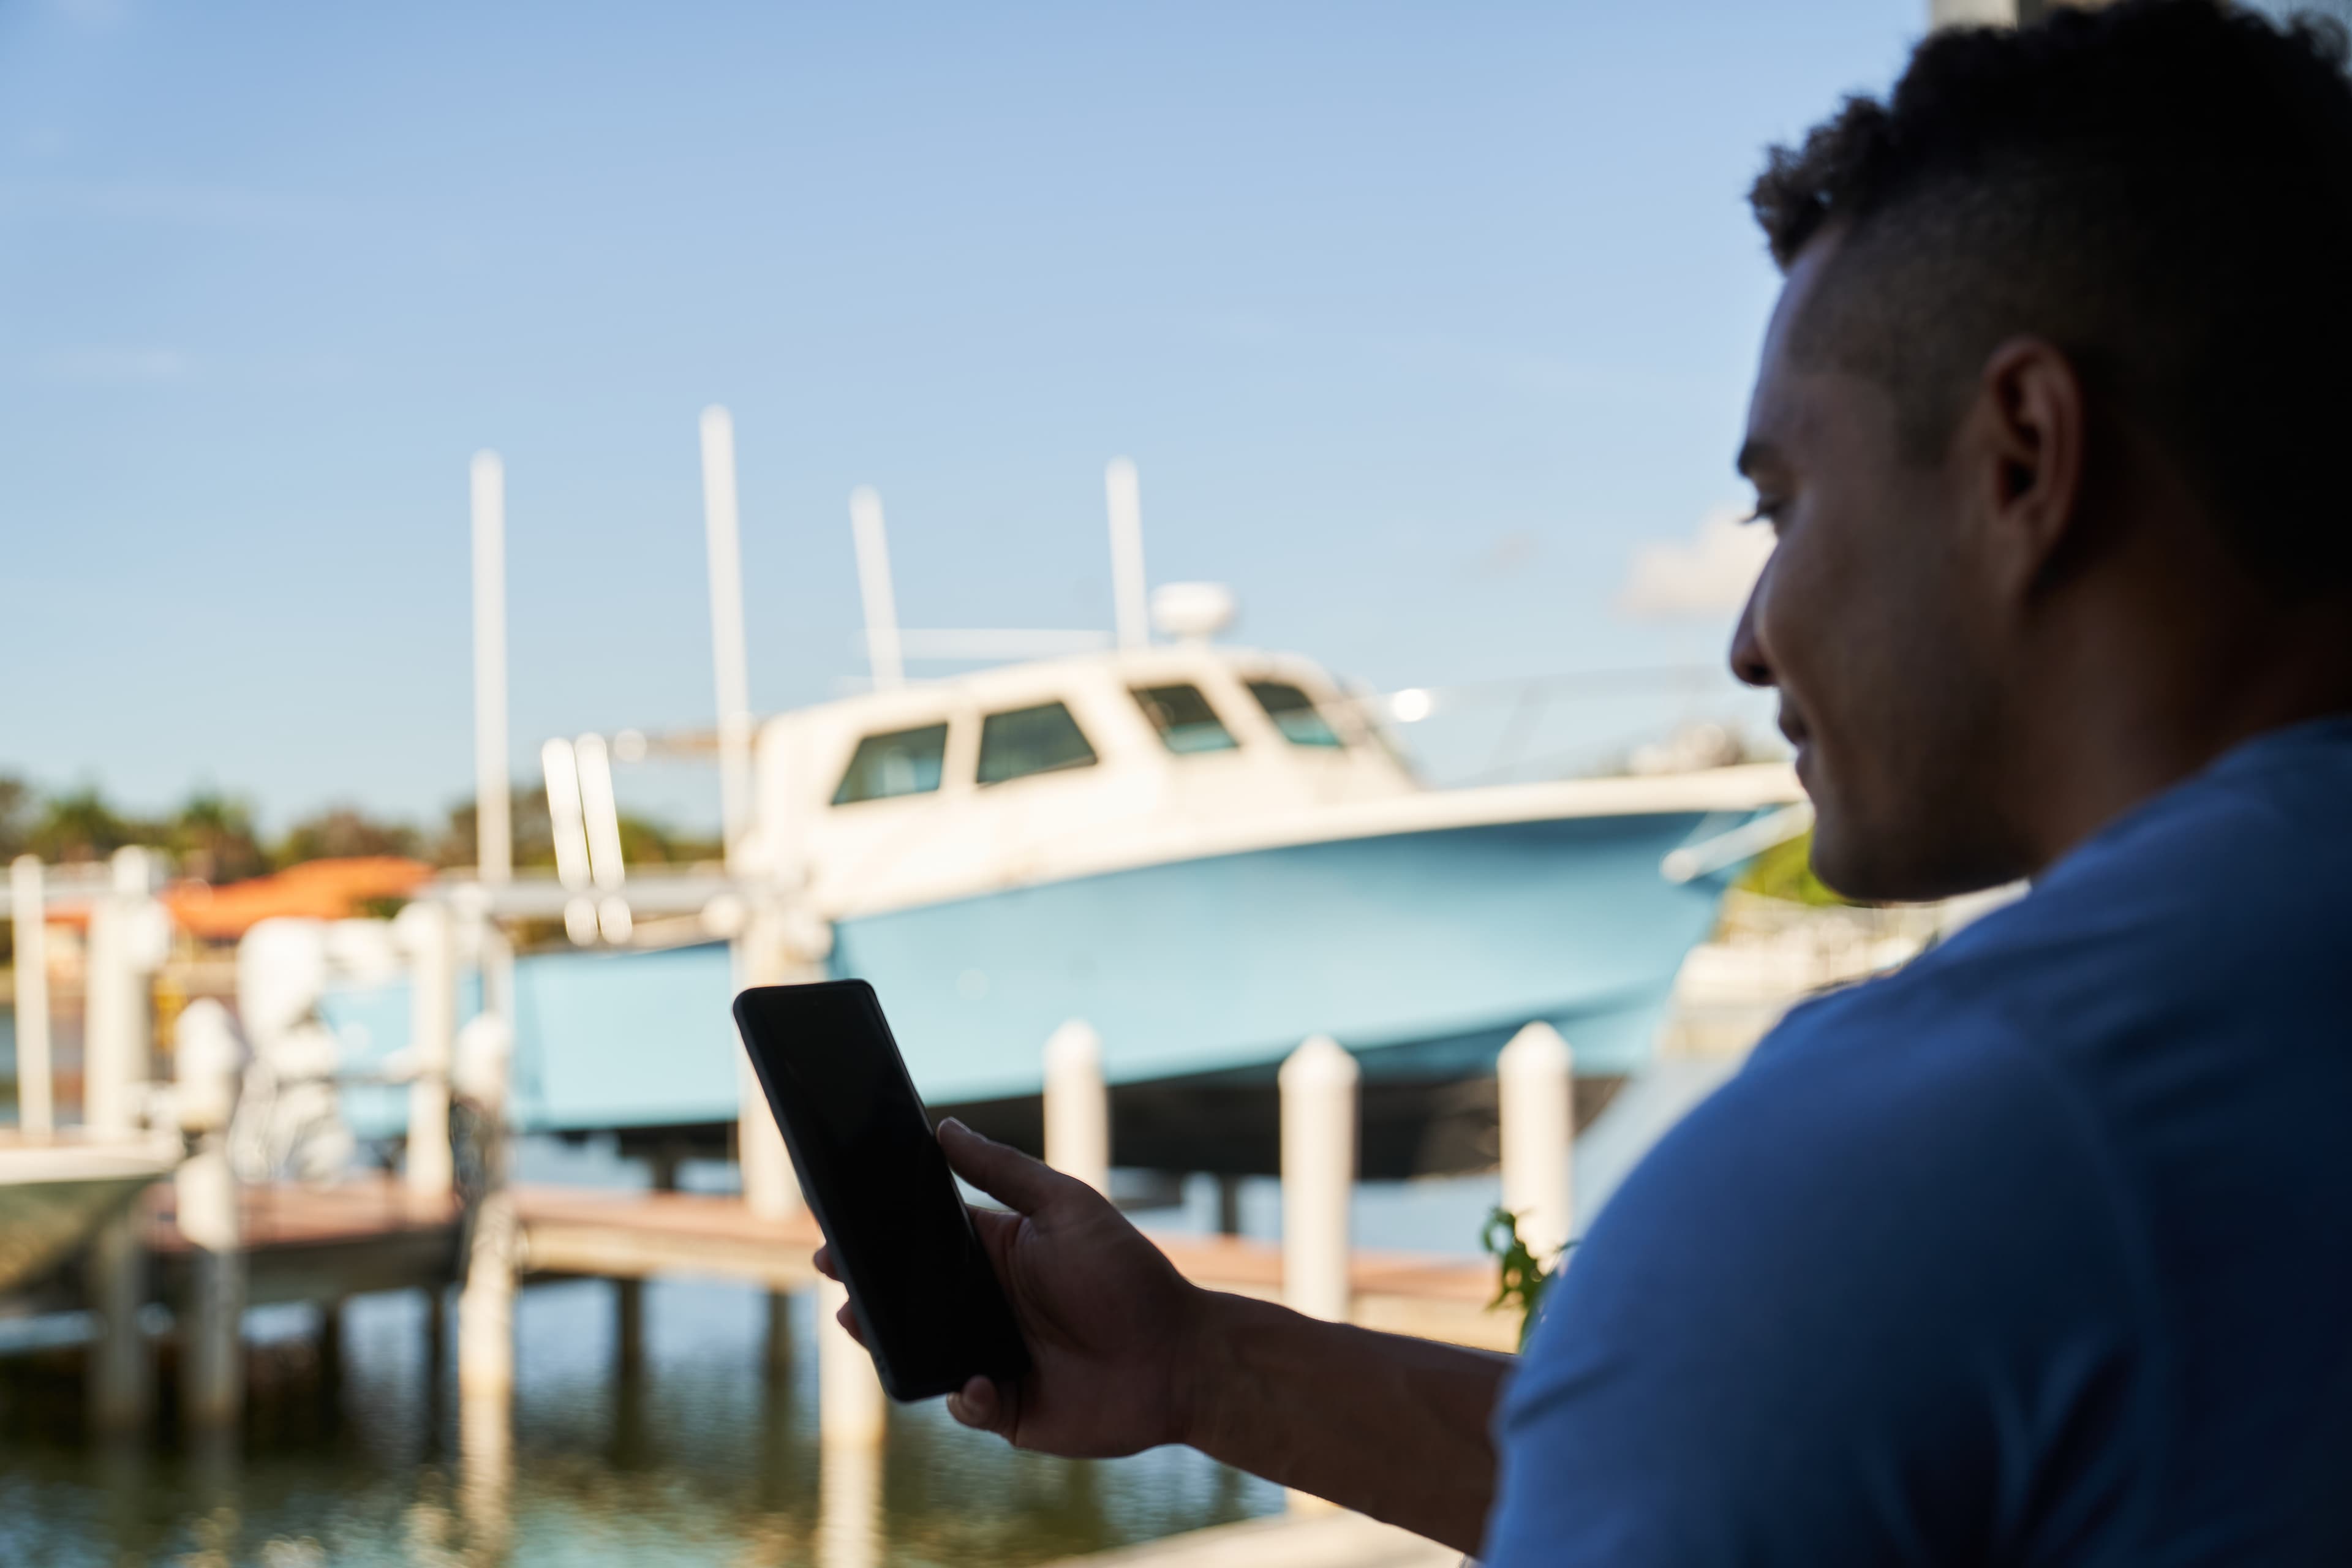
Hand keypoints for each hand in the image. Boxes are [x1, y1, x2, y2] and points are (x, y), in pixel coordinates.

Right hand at [813, 1117, 1210, 1456]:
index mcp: (996, 1254)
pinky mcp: (1008, 1409)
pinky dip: (964, 1398)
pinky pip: (965, 1405)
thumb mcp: (1067, 1208)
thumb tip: (945, 1128)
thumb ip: (1003, 1172)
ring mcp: (993, 1358)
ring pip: (924, 1354)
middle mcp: (987, 1305)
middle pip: (913, 1299)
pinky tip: (977, 1385)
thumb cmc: (1128, 1274)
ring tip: (862, 1325)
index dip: (880, 1238)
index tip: (838, 1230)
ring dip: (892, 1344)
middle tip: (837, 1280)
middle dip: (869, 1292)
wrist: (1179, 1357)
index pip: (924, 1241)